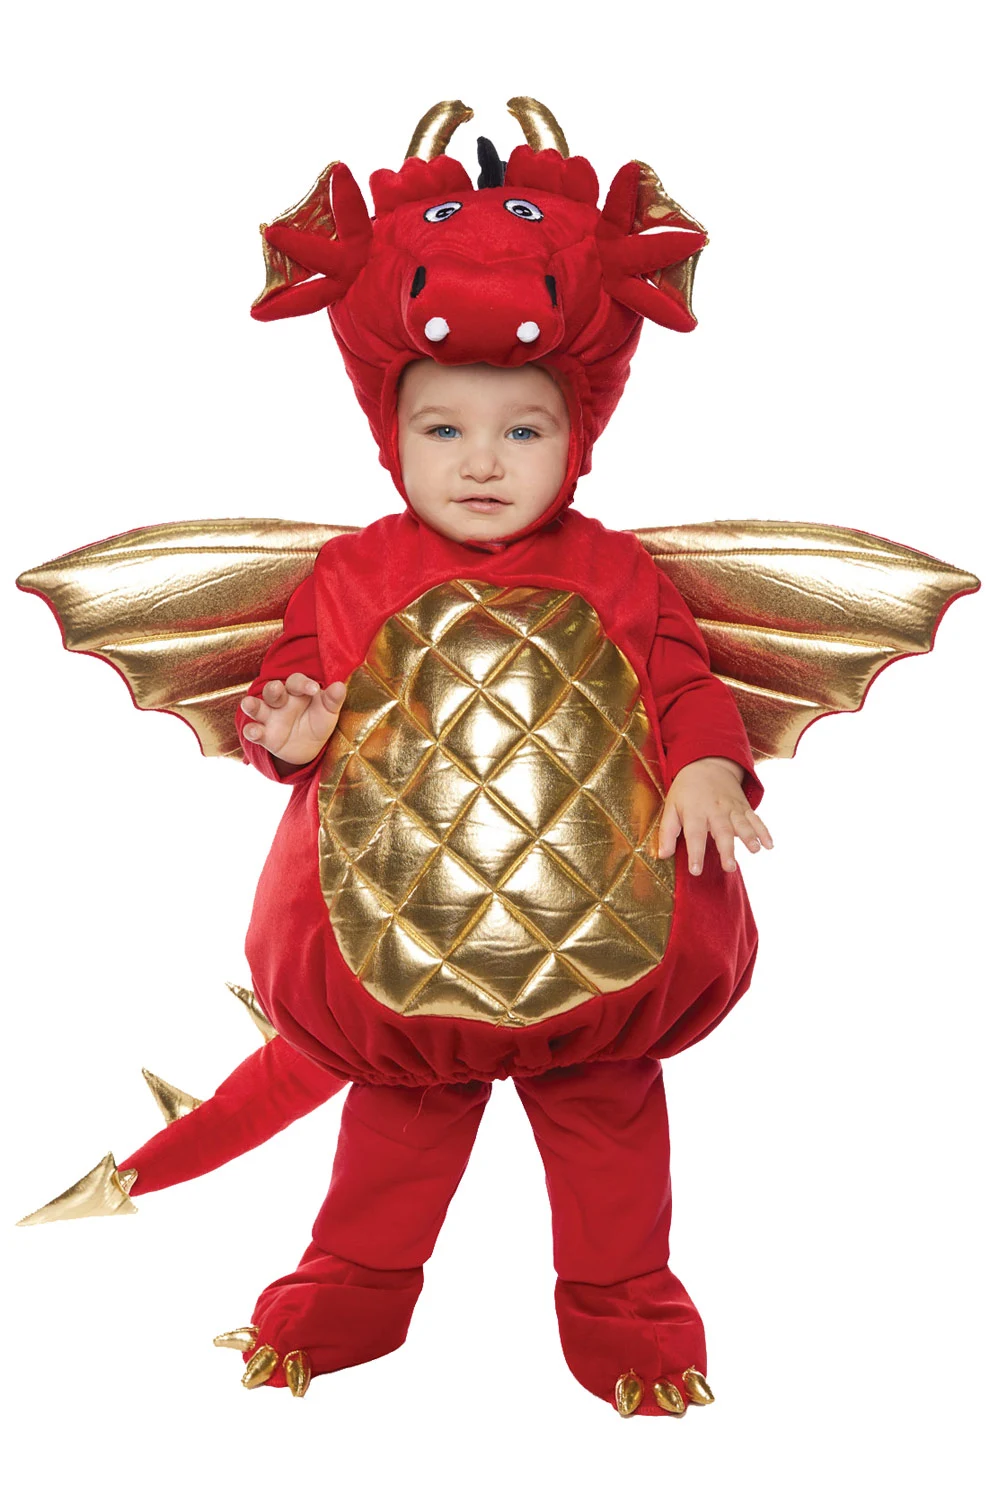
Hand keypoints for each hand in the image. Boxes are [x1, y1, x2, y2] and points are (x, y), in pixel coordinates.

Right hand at [239, 673, 345, 766]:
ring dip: (252, 704)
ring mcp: (269, 717)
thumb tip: (340, 686)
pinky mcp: (264, 735)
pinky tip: (254, 731)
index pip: (296, 681)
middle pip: (272, 690)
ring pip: (257, 706)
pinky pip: (253, 730)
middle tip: (276, 689)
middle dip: (273, 689)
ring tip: (249, 703)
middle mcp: (280, 701)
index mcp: (297, 691)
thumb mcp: (328, 711)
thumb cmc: (318, 721)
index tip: (314, 689)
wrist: (310, 748)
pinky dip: (251, 730)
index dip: (303, 683)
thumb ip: (333, 700)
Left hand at [657, 756, 772, 875]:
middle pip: (722, 830)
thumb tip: (662, 855)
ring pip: (742, 823)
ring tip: (755, 851)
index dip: (695, 853)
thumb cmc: (686, 791)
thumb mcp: (671, 806)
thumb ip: (667, 832)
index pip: (694, 834)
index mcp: (694, 811)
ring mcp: (732, 808)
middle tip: (729, 867)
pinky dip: (764, 831)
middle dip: (727, 849)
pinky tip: (769, 845)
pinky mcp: (743, 807)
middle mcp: (715, 810)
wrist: (707, 763)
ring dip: (750, 837)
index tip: (696, 870)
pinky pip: (755, 819)